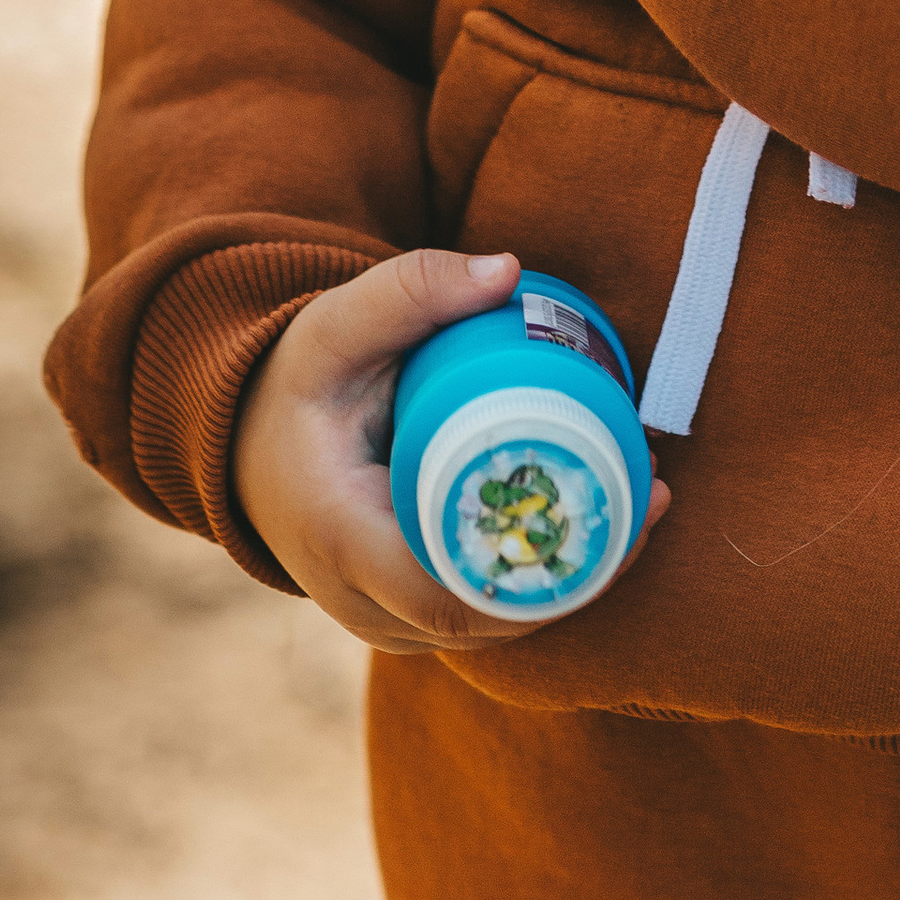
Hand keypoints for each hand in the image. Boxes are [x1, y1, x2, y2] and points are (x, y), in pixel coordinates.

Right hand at [231, 247, 671, 651]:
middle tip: (652, 493)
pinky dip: (546, 578)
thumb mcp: (334, 325)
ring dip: (574, 577)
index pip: (443, 591)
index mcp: (340, 539)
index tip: (609, 512)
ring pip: (494, 626)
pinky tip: (604, 521)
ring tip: (646, 498)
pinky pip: (487, 613)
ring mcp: (387, 621)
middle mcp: (362, 602)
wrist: (247, 445)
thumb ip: (411, 290)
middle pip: (487, 619)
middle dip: (579, 569)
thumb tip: (509, 273)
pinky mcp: (411, 615)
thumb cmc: (296, 384)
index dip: (533, 572)